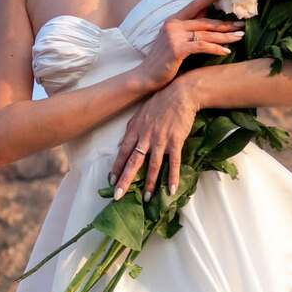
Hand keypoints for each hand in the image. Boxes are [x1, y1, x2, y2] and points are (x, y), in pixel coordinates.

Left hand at [108, 78, 200, 201]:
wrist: (180, 93)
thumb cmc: (160, 102)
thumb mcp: (140, 114)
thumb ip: (130, 130)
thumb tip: (120, 144)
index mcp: (135, 130)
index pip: (123, 152)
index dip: (116, 167)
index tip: (110, 181)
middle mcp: (145, 136)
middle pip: (133, 162)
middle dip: (125, 180)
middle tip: (117, 196)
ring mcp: (161, 139)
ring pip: (153, 165)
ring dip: (150, 183)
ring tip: (147, 198)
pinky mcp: (176, 141)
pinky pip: (174, 162)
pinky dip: (172, 177)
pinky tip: (171, 190)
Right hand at [135, 0, 245, 91]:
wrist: (146, 76)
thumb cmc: (163, 60)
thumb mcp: (174, 40)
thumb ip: (188, 28)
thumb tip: (207, 18)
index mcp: (173, 20)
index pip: (194, 5)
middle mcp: (173, 25)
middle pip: (205, 22)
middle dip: (225, 24)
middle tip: (241, 24)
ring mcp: (174, 36)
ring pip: (206, 34)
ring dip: (225, 36)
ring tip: (239, 37)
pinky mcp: (177, 49)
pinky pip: (202, 46)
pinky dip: (216, 49)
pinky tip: (226, 52)